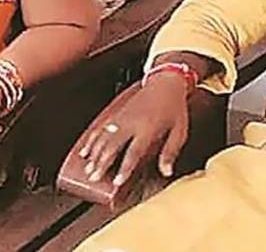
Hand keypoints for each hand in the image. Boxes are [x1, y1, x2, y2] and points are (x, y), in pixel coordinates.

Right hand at [78, 71, 188, 186]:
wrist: (165, 82)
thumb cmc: (174, 107)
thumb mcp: (179, 131)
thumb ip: (171, 152)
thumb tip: (167, 172)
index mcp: (148, 128)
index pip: (133, 152)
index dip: (124, 168)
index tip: (117, 182)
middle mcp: (132, 123)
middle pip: (112, 145)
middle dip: (102, 163)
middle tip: (94, 178)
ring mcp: (122, 117)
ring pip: (103, 137)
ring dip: (94, 154)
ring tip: (88, 169)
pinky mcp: (117, 113)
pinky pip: (101, 127)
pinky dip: (92, 139)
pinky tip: (85, 150)